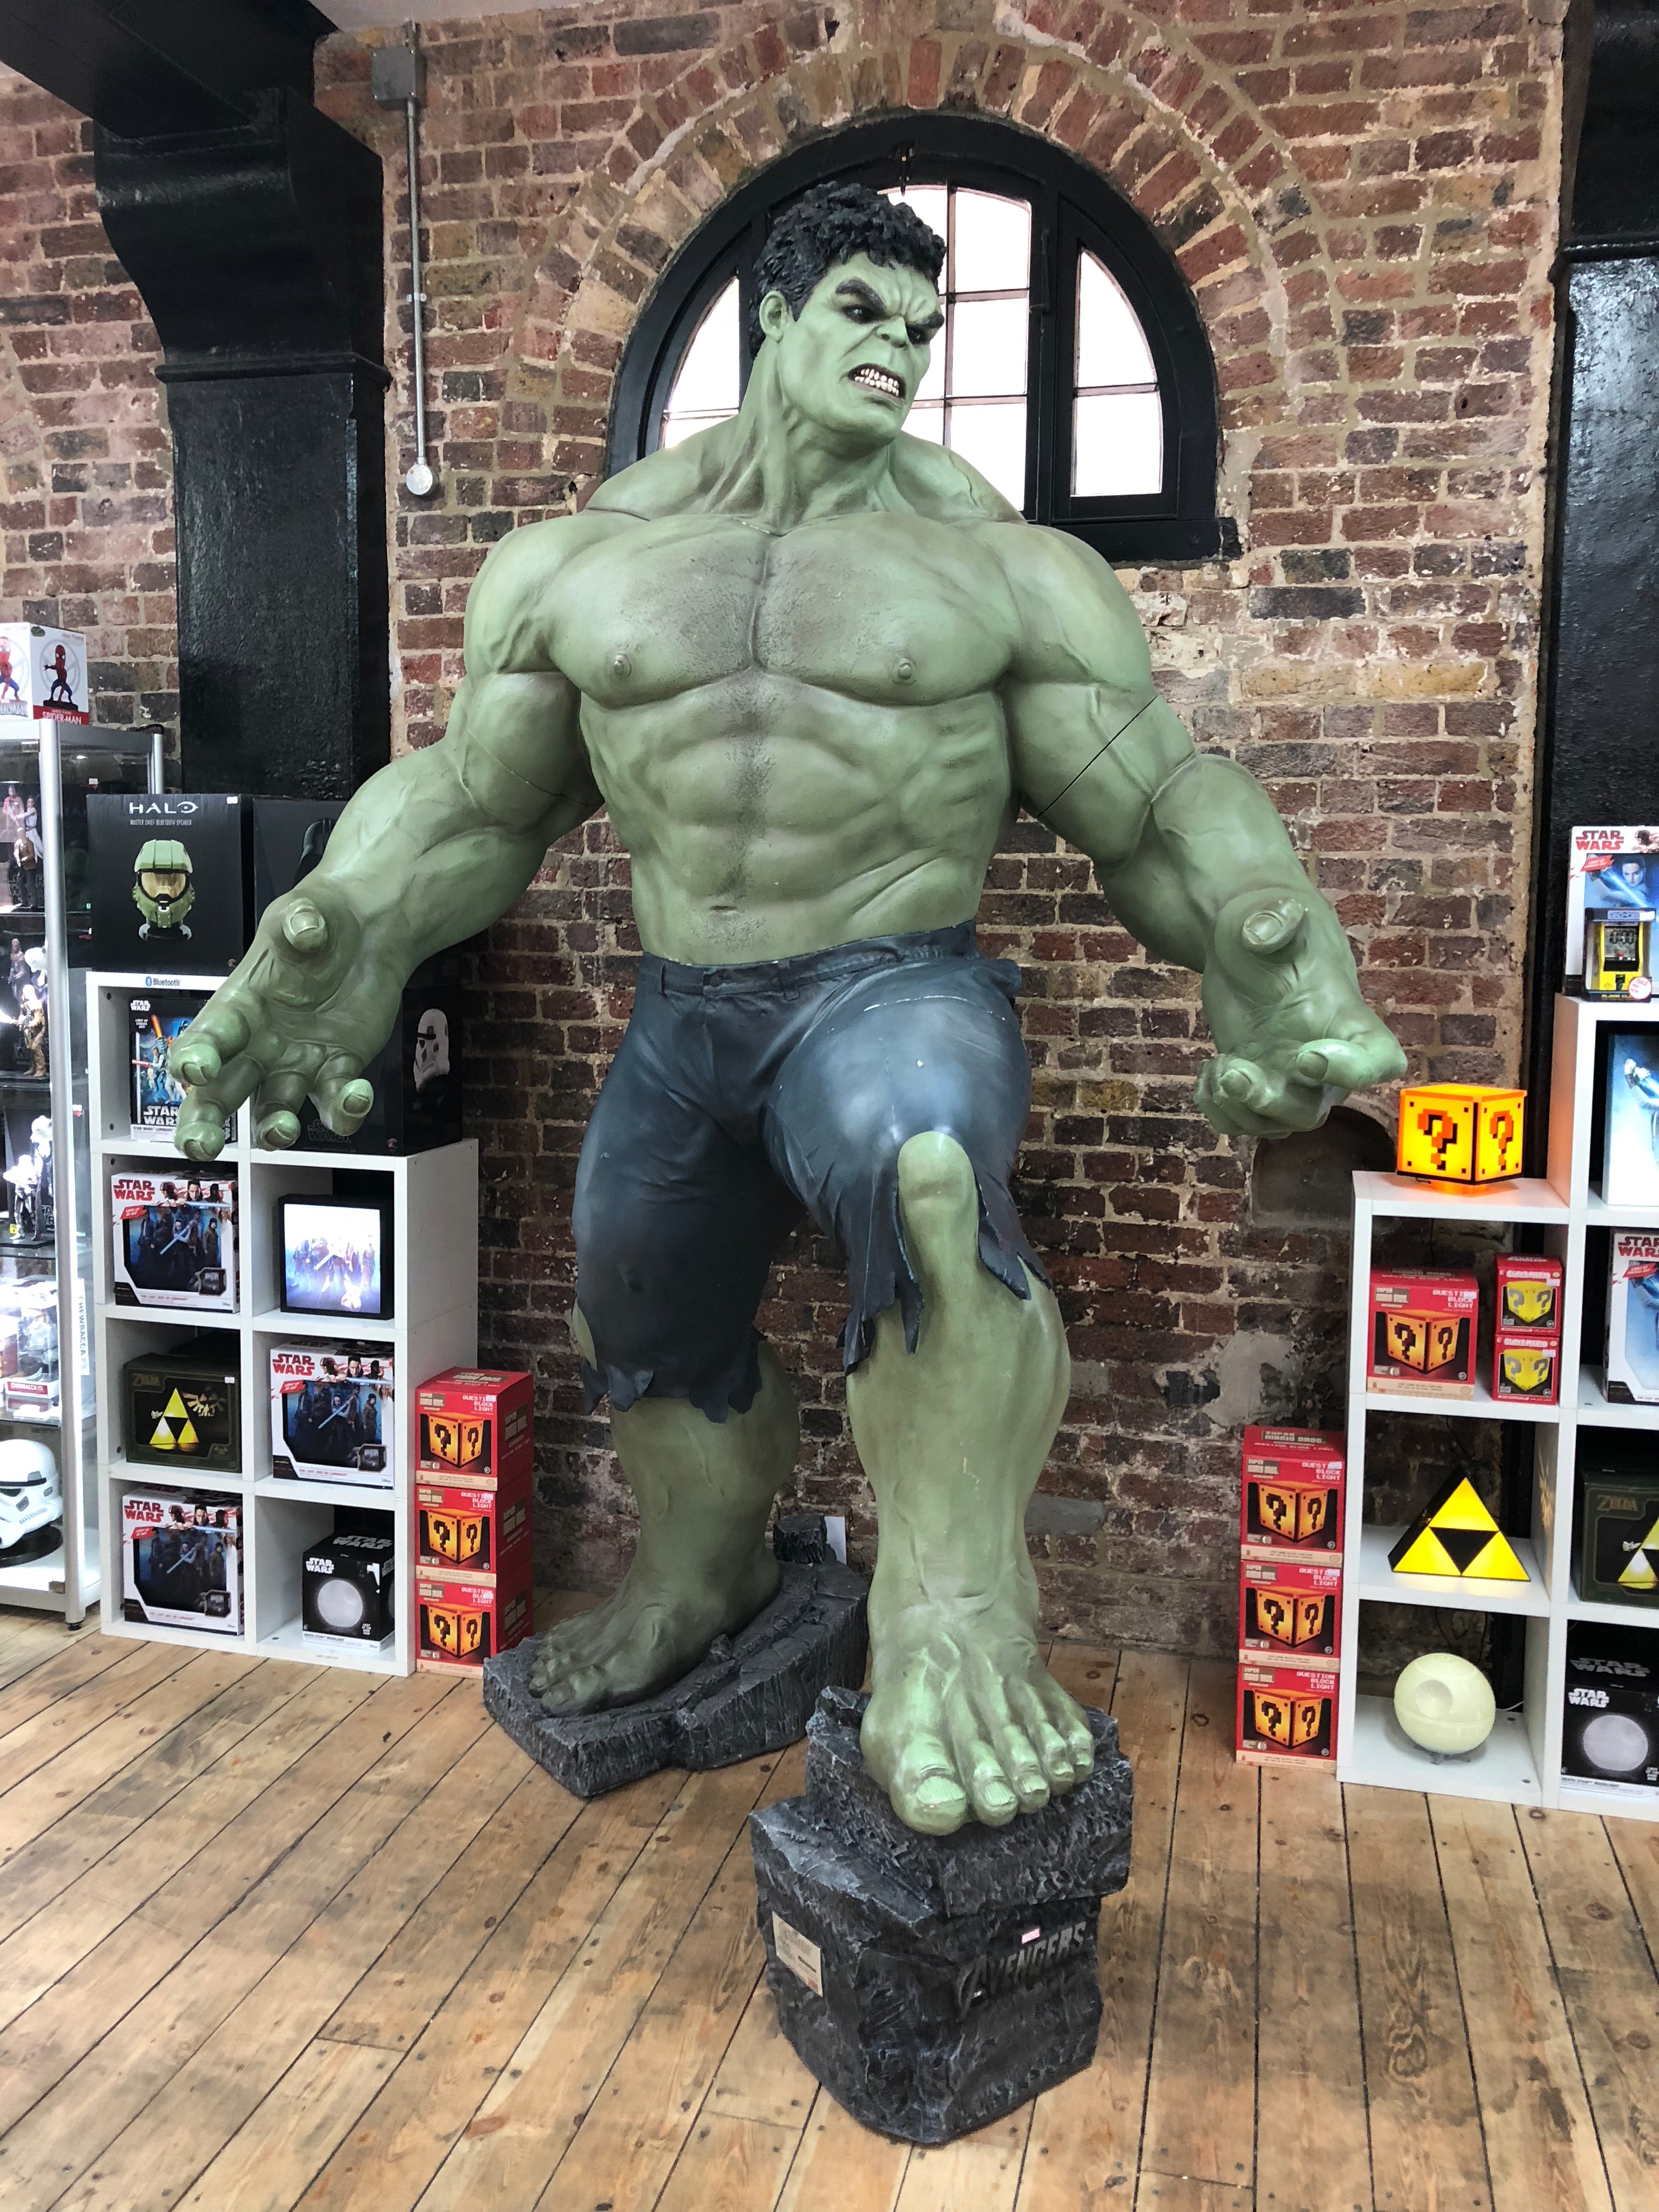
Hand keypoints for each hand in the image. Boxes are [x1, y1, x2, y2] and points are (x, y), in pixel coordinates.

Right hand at [168, 888, 404, 1159]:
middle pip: (218, 1096)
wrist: (368, 932)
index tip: (200, 1068)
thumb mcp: (305, 912)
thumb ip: (301, 922)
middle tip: (200, 1145)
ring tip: (282, 1129)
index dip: (193, 1059)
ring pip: (272, 1112)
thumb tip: (306, 929)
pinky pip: (335, 1104)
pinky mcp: (337, 1071)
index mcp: (236, 1008)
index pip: (201, 1041)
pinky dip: (344, 1110)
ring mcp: (296, 1064)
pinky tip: (358, 1094)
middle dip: (203, 1123)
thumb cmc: (320, 922)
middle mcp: (258, 1046)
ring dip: (273, 1129)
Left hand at [1195, 889, 1404, 1137]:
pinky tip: (1207, 1072)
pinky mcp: (1257, 1082)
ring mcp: (1287, 1075)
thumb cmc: (1266, 922)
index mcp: (1343, 1018)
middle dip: (1272, 1102)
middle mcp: (1322, 1058)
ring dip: (1240, 1111)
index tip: (1307, 1057)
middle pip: (1312, 1110)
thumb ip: (1273, 919)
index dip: (1354, 1072)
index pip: (1378, 1061)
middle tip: (1236, 1071)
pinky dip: (1220, 1110)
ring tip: (1217, 1067)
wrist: (1242, 939)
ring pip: (1277, 1123)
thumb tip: (1262, 931)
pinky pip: (1245, 1122)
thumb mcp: (1268, 912)